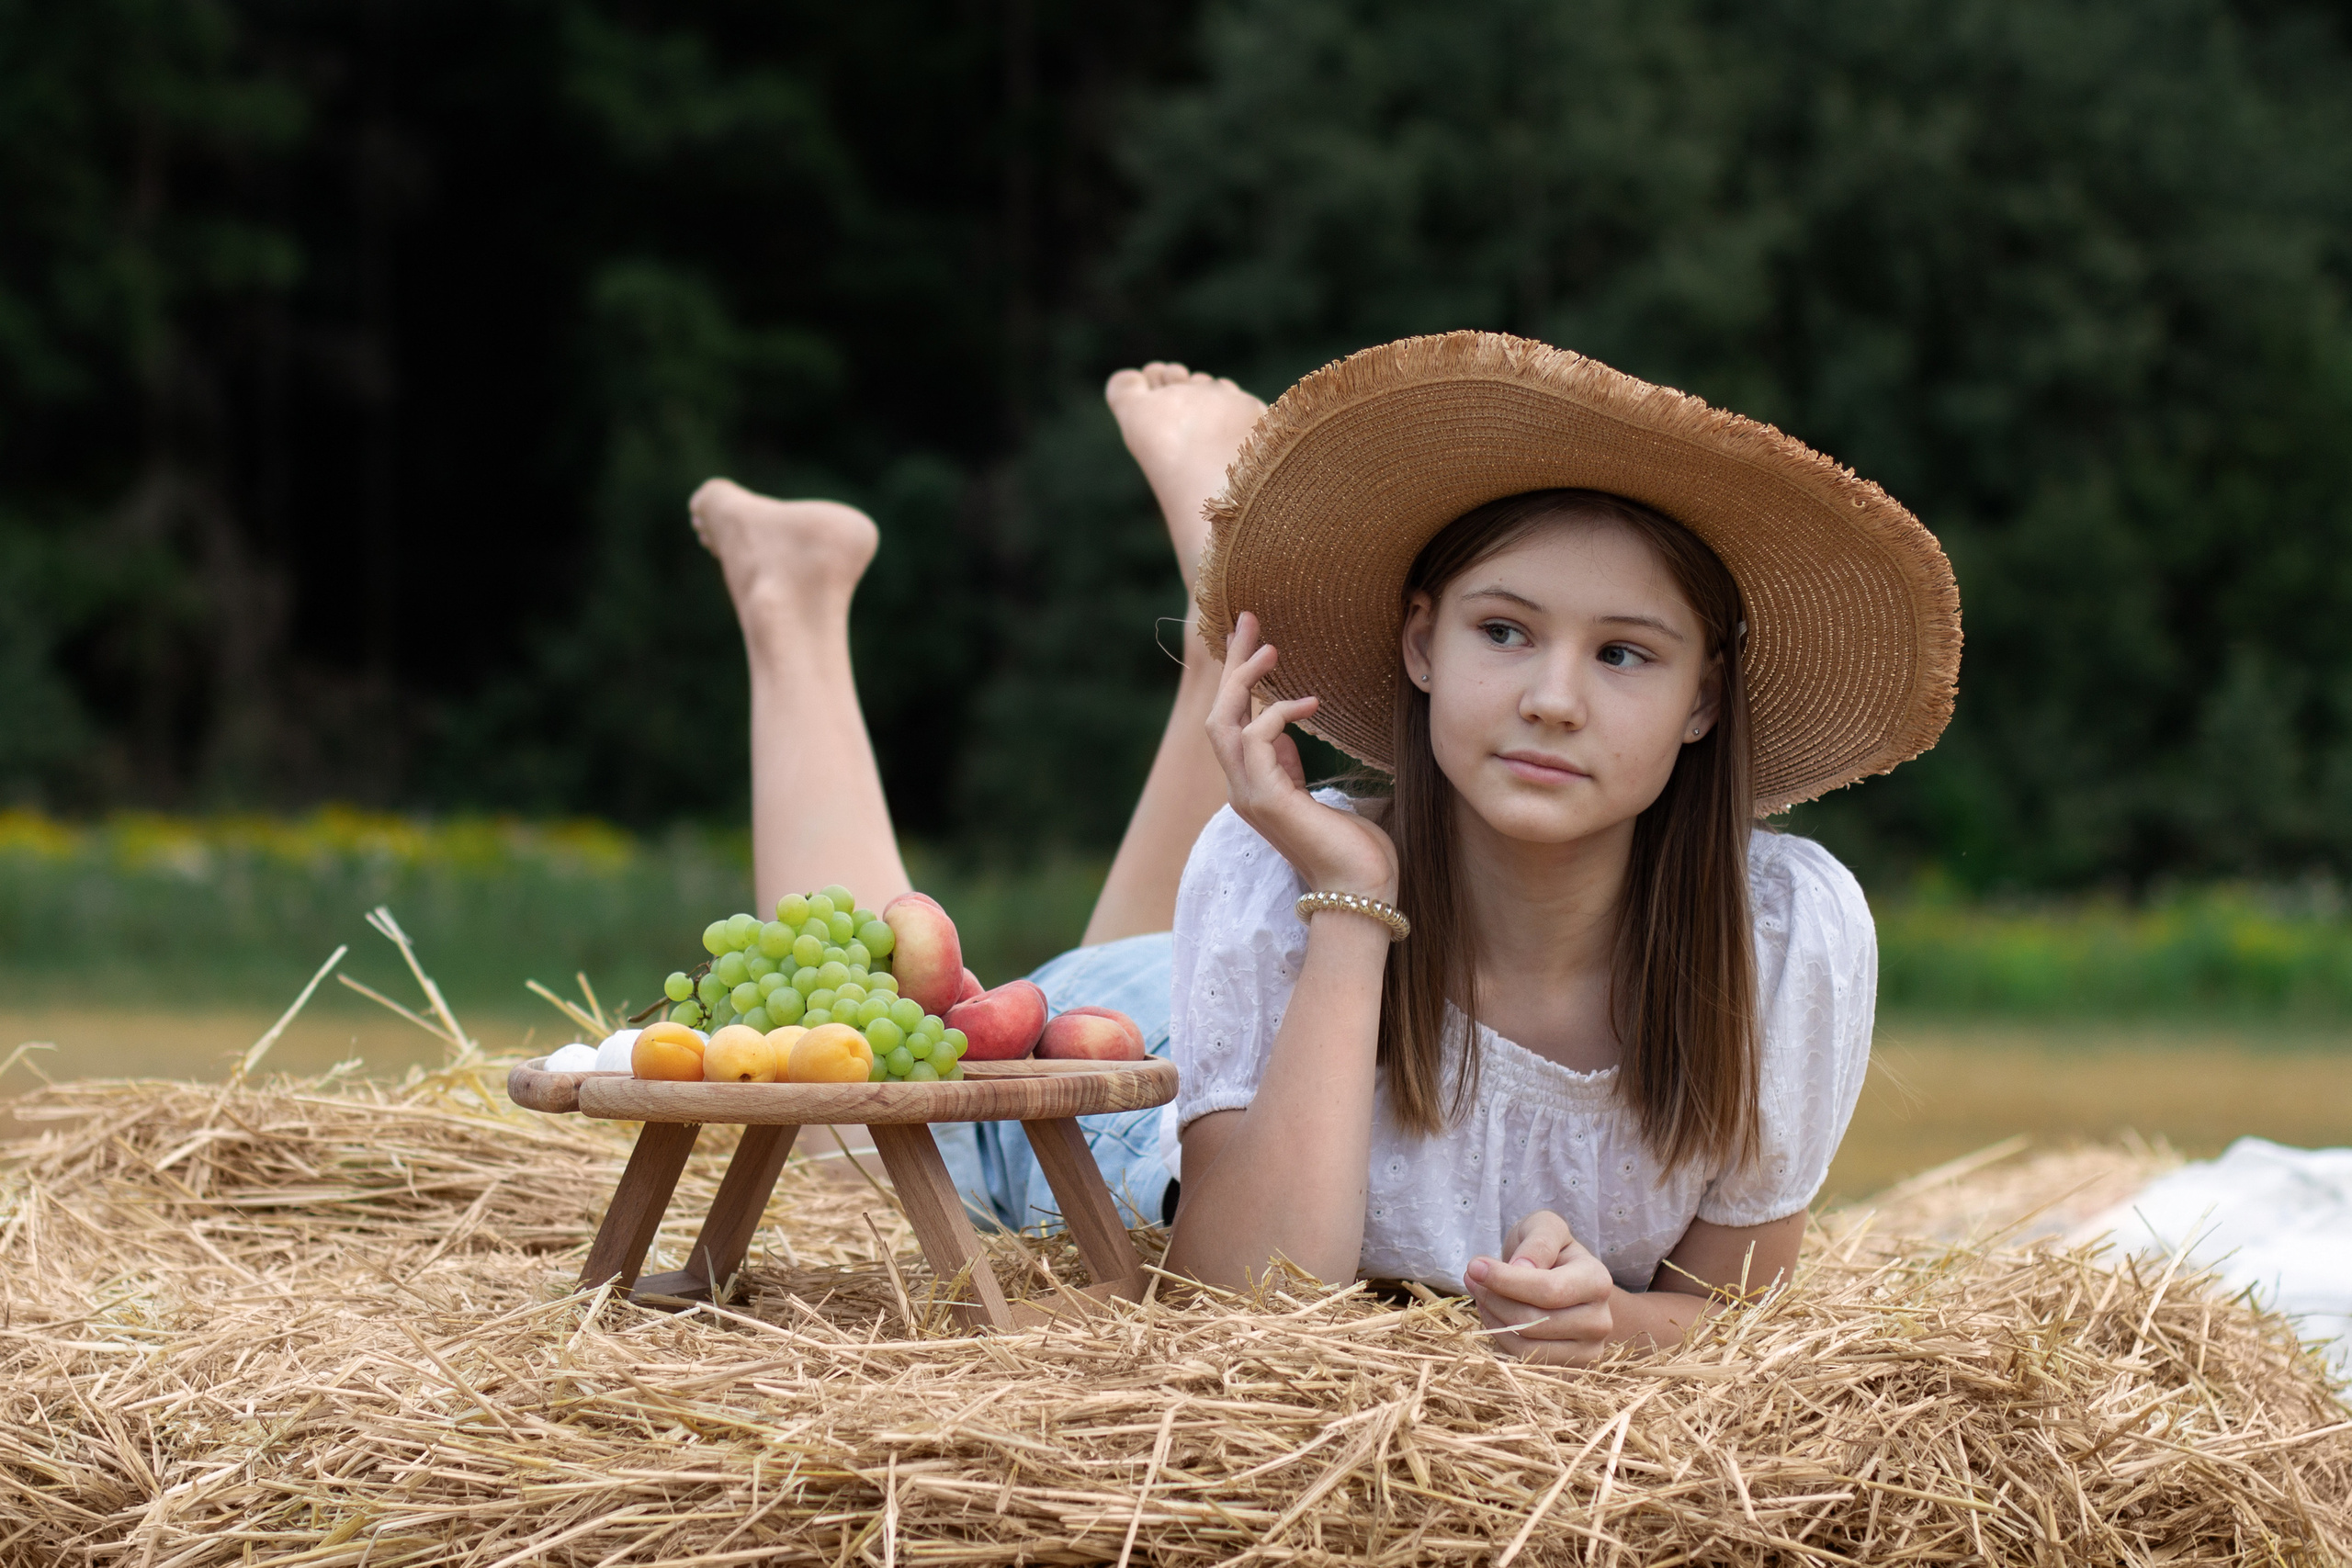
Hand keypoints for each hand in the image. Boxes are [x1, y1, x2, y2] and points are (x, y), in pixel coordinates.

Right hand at [1207, 612, 1398, 901]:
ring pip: (1224, 723)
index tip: (1254, 641)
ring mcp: (1249, 796)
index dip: (1239, 681)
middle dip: (1232, 666)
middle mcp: (1243, 790)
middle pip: (1219, 715)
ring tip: (1272, 648)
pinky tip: (1310, 703)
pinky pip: (1257, 739)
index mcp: (1255, 788)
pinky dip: (1278, 714)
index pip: (1233, 724)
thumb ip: (1298, 766)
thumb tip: (1290, 728)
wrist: (1362, 893)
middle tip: (1248, 621)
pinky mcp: (1266, 800)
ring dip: (1245, 680)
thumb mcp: (1322, 794)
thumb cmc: (1356, 851)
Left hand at [1464, 1211, 1615, 1364]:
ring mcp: (1588, 1349)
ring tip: (1481, 1294)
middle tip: (1471, 1278)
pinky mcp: (1569, 1369)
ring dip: (1493, 1319)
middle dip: (1494, 1298)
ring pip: (1527, 1345)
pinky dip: (1501, 1337)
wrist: (1560, 1278)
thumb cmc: (1548, 1249)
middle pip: (1535, 1321)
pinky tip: (1494, 1314)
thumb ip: (1538, 1241)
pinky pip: (1524, 1360)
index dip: (1506, 1281)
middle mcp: (1600, 1320)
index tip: (1474, 1267)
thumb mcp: (1544, 1227)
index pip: (1549, 1290)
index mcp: (1598, 1281)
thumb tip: (1522, 1268)